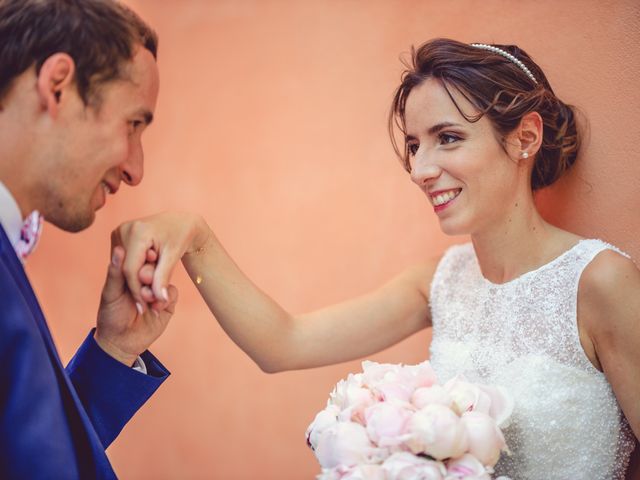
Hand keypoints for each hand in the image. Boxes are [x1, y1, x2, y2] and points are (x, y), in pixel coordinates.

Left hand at [94, 245, 178, 365]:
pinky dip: (164, 299)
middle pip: (156, 265)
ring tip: (146, 298)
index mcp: (131, 272)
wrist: (122, 343)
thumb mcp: (110, 293)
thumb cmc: (111, 316)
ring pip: (165, 278)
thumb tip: (119, 249)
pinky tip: (155, 308)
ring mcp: (157, 289)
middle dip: (151, 271)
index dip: (145, 254)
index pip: (141, 257)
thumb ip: (116, 273)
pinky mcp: (167, 302)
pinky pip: (171, 293)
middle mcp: (146, 278)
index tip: (149, 253)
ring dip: (157, 287)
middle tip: (144, 278)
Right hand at [111, 212, 208, 308]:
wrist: (180, 221)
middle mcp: (124, 229)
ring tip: (150, 288)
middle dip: (136, 288)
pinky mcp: (118, 234)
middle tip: (148, 304)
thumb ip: (163, 279)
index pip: (131, 270)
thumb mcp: (173, 258)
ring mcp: (119, 230)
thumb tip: (160, 299)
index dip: (137, 291)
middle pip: (125, 269)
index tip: (145, 306)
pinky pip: (123, 260)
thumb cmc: (180, 238)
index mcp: (138, 232)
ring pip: (122, 266)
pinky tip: (145, 276)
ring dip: (134, 281)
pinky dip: (132, 271)